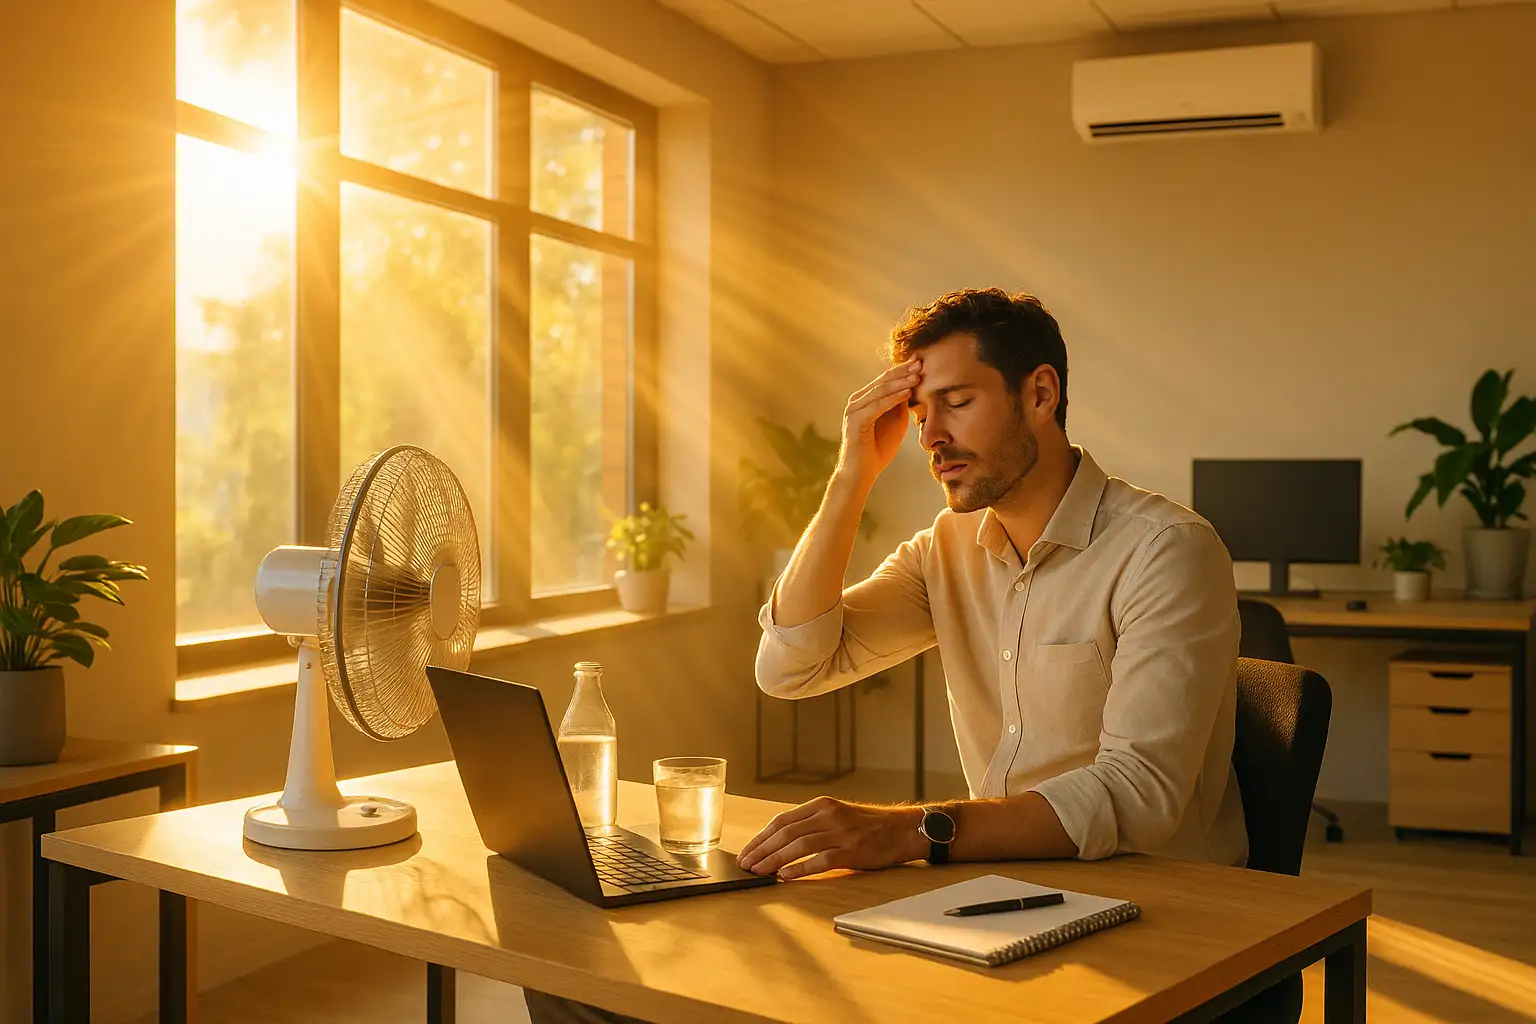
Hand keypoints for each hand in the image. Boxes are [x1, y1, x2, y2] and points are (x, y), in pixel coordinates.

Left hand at [737, 797, 925, 879]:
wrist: (902, 829)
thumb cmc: (867, 826)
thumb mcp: (837, 816)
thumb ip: (811, 825)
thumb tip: (779, 844)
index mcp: (821, 805)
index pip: (782, 821)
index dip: (761, 837)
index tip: (747, 851)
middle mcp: (829, 816)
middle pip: (786, 833)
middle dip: (762, 850)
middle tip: (746, 865)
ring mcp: (841, 833)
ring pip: (799, 846)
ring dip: (775, 860)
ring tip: (759, 872)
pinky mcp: (852, 851)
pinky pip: (820, 860)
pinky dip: (799, 869)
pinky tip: (785, 877)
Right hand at [836, 359, 921, 491]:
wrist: (861, 474)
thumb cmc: (878, 450)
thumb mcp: (895, 423)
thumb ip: (901, 405)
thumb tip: (913, 387)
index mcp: (865, 400)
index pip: (885, 380)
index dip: (903, 370)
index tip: (921, 362)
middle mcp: (857, 401)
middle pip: (882, 381)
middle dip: (902, 371)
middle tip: (920, 362)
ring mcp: (854, 410)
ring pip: (879, 391)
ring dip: (899, 382)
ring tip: (917, 375)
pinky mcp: (855, 421)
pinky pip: (876, 406)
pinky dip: (892, 399)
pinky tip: (907, 393)